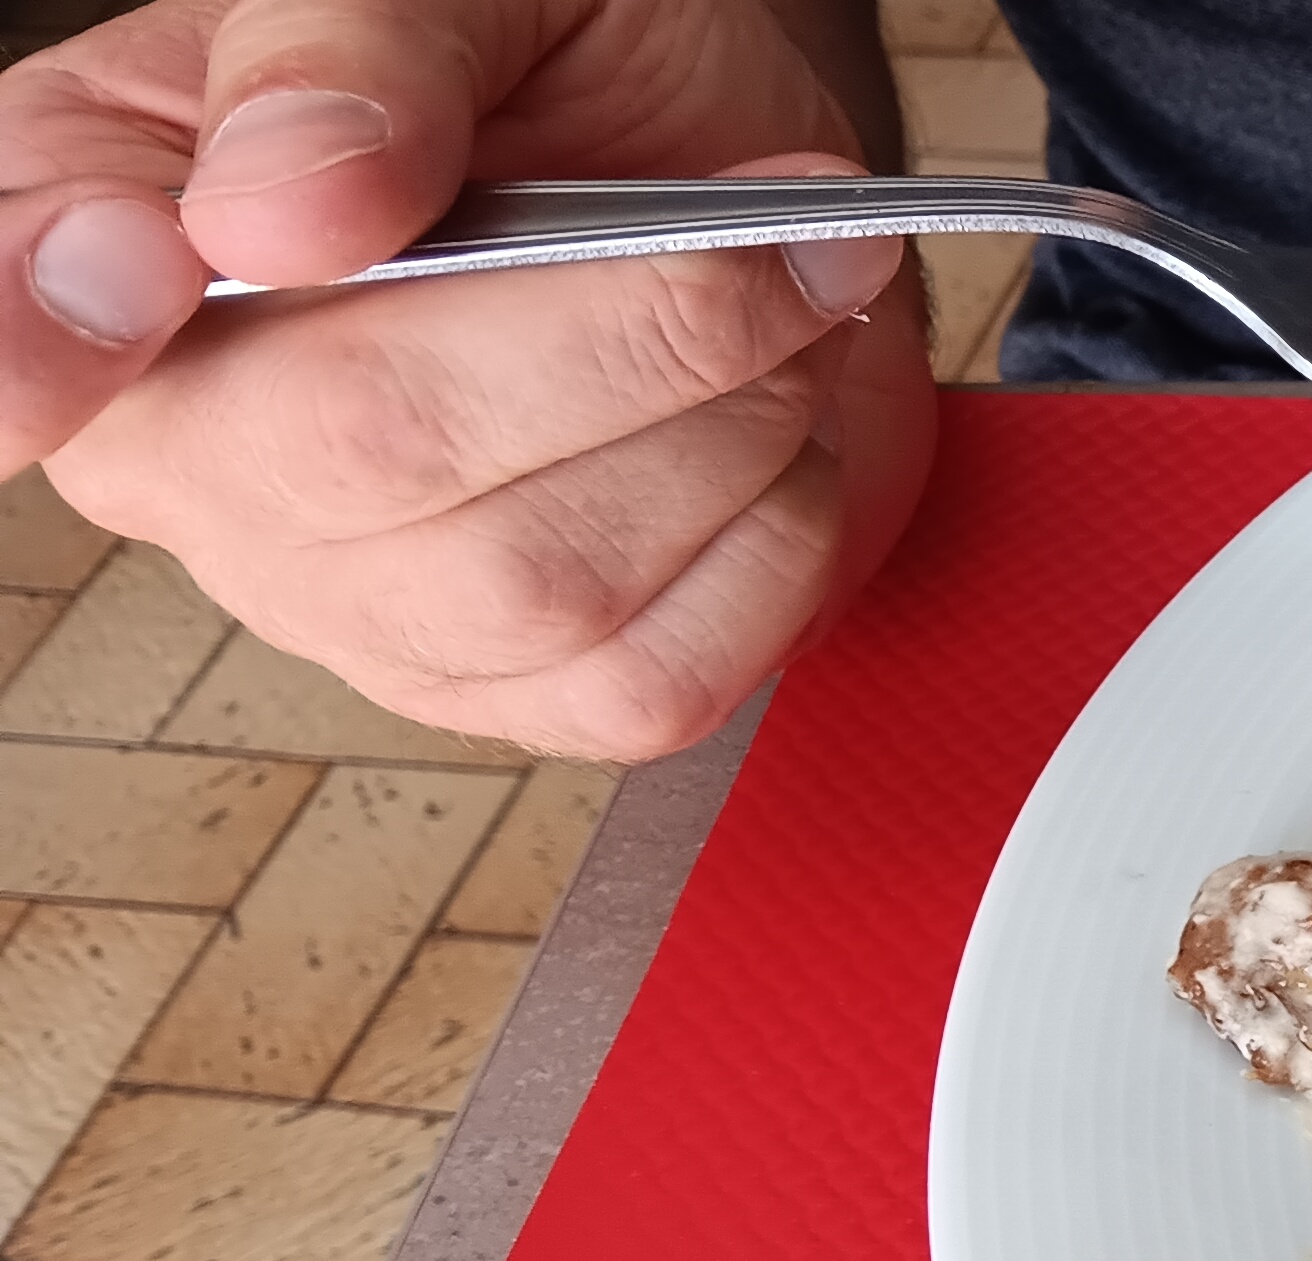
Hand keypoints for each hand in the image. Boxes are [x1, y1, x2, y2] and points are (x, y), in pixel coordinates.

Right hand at [0, 0, 939, 758]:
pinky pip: (648, 683)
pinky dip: (773, 537)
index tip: (146, 264)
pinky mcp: (503, 690)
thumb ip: (349, 52)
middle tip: (768, 234)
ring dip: (730, 426)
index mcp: (88, 230)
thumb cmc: (551, 74)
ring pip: (537, 585)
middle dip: (633, 328)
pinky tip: (775, 429)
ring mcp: (336, 595)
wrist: (726, 178)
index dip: (43, 329)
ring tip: (780, 305)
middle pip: (368, 448)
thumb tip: (281, 206)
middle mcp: (185, 449)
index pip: (12, 330)